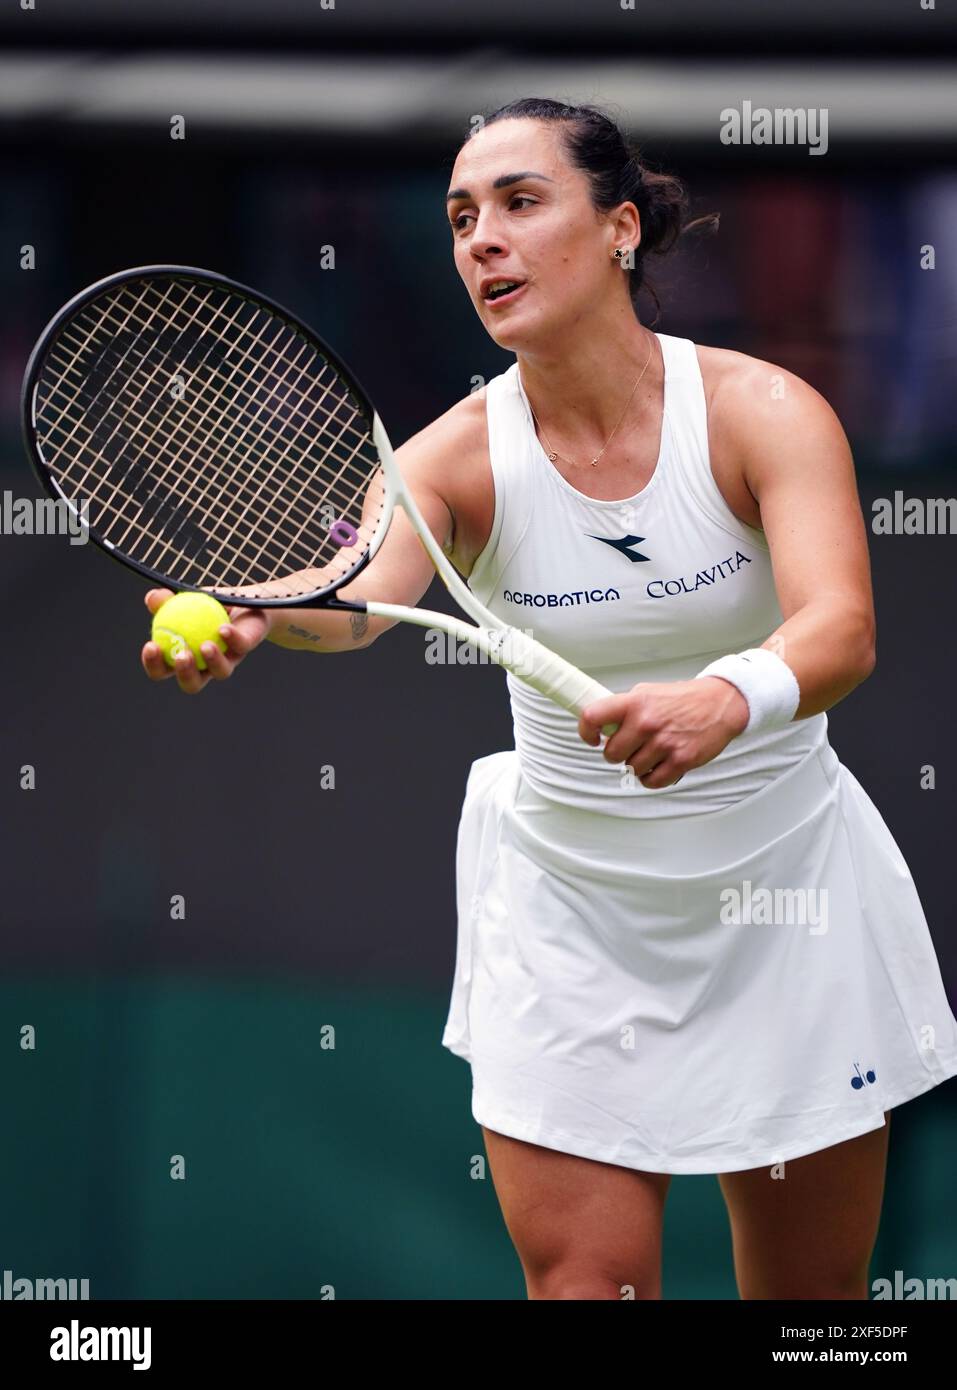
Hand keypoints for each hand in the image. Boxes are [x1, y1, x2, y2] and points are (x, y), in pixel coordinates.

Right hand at [140, 588, 273, 694]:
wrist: (244, 599)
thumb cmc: (205, 605)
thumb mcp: (183, 600)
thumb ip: (166, 600)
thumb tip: (152, 598)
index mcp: (184, 658)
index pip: (163, 670)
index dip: (154, 664)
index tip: (151, 646)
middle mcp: (206, 667)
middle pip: (192, 684)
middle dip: (184, 674)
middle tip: (181, 656)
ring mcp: (228, 660)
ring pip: (221, 672)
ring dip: (212, 661)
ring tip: (205, 645)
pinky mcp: (247, 647)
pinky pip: (240, 645)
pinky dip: (231, 637)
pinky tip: (223, 629)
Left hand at [578, 677, 749, 788]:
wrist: (720, 704)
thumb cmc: (681, 699)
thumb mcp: (648, 692)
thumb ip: (624, 708)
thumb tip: (600, 726)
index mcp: (635, 702)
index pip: (593, 716)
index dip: (586, 731)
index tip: (593, 738)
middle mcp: (646, 722)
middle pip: (612, 753)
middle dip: (617, 753)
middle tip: (630, 747)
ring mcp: (664, 742)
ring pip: (632, 768)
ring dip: (638, 765)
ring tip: (651, 753)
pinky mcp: (681, 760)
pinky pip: (652, 781)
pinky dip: (651, 778)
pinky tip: (658, 766)